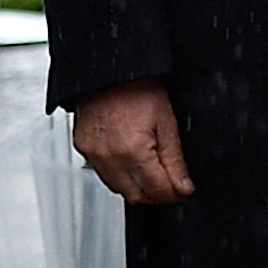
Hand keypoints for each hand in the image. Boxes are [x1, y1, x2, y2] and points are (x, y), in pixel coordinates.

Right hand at [75, 80, 192, 203]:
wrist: (109, 71)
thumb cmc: (137, 87)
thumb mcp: (166, 121)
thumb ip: (175, 159)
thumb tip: (184, 186)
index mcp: (132, 150)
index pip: (157, 191)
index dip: (175, 194)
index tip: (184, 189)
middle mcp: (109, 157)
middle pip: (137, 196)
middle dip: (158, 195)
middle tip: (172, 183)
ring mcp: (93, 155)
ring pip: (119, 190)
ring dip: (139, 187)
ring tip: (153, 171)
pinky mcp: (84, 149)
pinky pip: (104, 174)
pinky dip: (120, 176)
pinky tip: (132, 162)